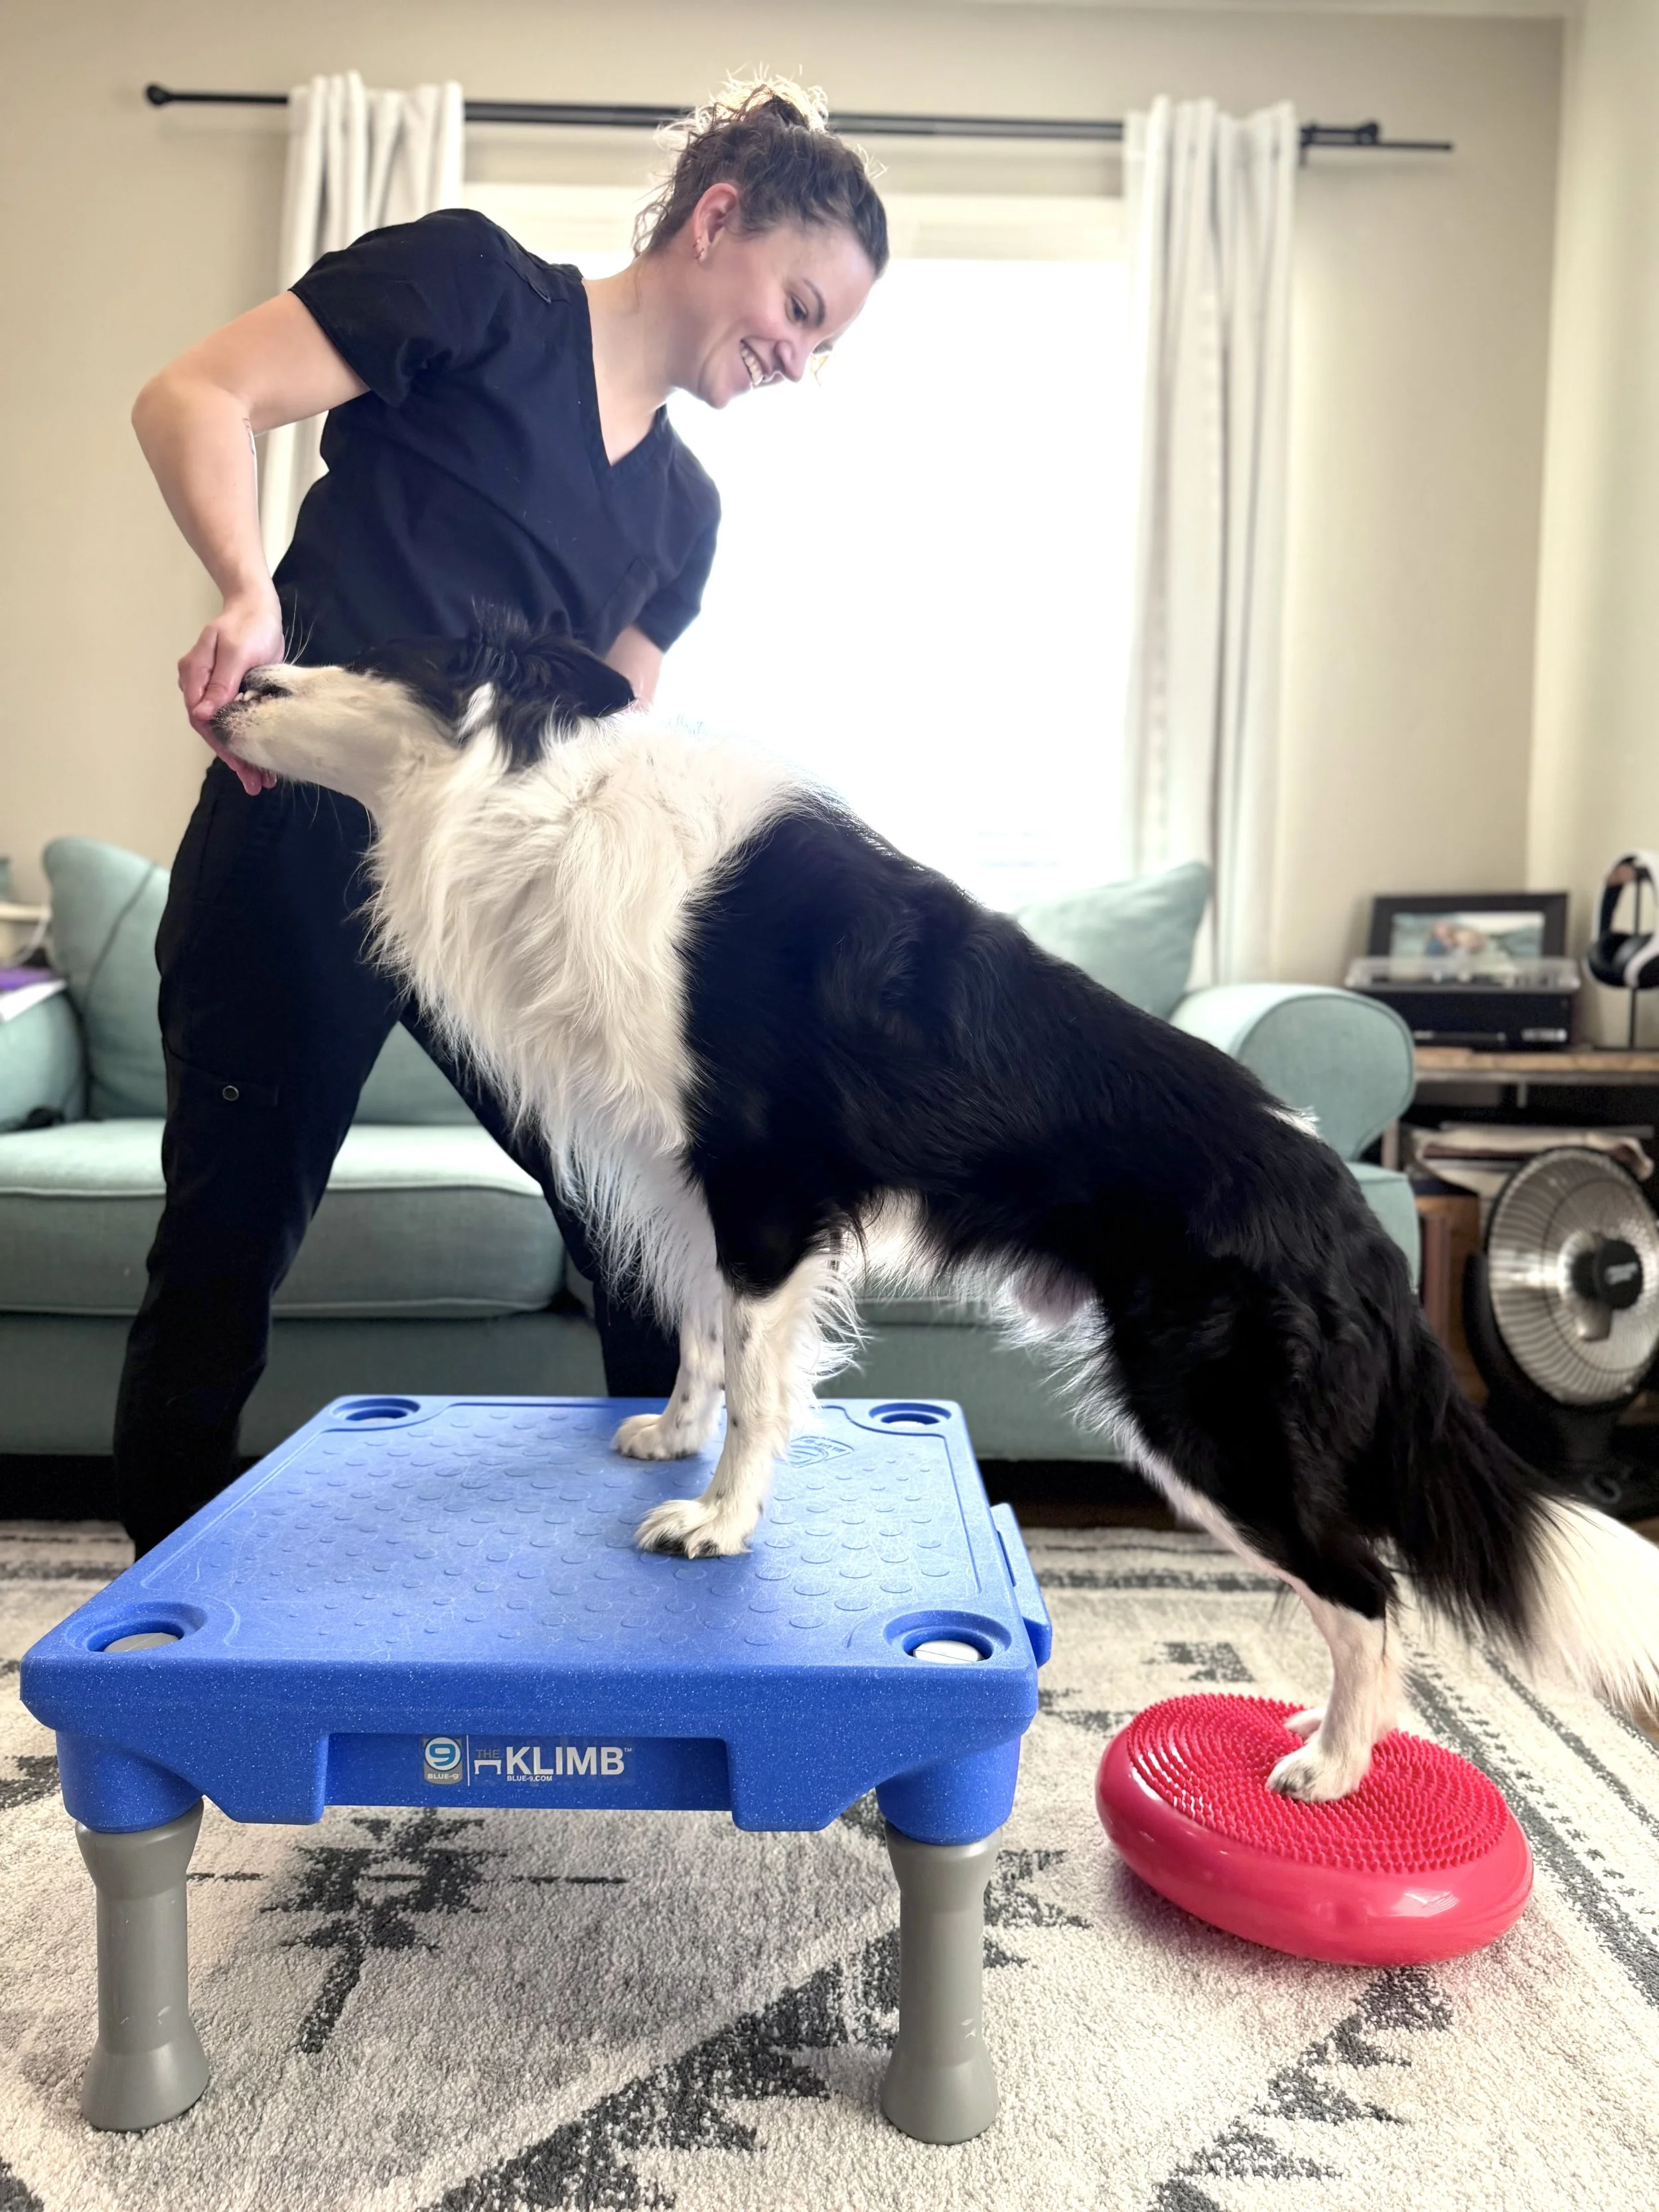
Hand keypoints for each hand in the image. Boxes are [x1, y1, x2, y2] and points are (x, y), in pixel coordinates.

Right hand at [179, 592, 284, 794]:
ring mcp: (215, 689)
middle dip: (233, 757)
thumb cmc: (248, 624)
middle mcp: (200, 684)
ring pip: (225, 728)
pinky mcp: (232, 692)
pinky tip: (262, 760)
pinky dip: (249, 740)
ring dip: (242, 754)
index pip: (201, 717)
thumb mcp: (237, 652)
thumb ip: (222, 683)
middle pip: (212, 728)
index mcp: (194, 673)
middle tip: (254, 783)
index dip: (220, 743)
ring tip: (260, 781)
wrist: (258, 608)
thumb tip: (203, 714)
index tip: (239, 764)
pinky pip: (237, 720)